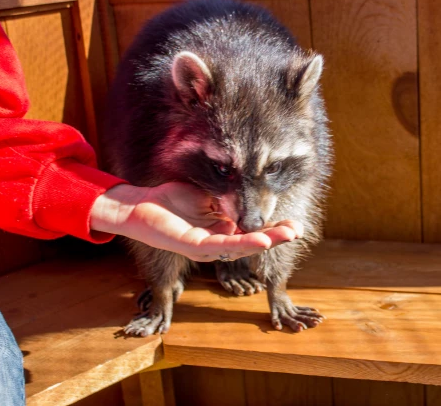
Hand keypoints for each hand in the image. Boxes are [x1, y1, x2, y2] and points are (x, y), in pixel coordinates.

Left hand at [90, 182, 302, 261]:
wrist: (141, 205)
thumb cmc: (172, 200)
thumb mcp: (208, 194)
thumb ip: (228, 197)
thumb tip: (252, 194)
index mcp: (223, 228)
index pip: (254, 229)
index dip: (274, 227)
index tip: (294, 223)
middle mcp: (219, 240)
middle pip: (253, 241)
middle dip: (277, 236)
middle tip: (299, 230)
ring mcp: (208, 247)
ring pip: (242, 246)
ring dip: (266, 241)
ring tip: (288, 236)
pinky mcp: (195, 247)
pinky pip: (223, 246)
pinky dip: (243, 243)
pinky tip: (261, 241)